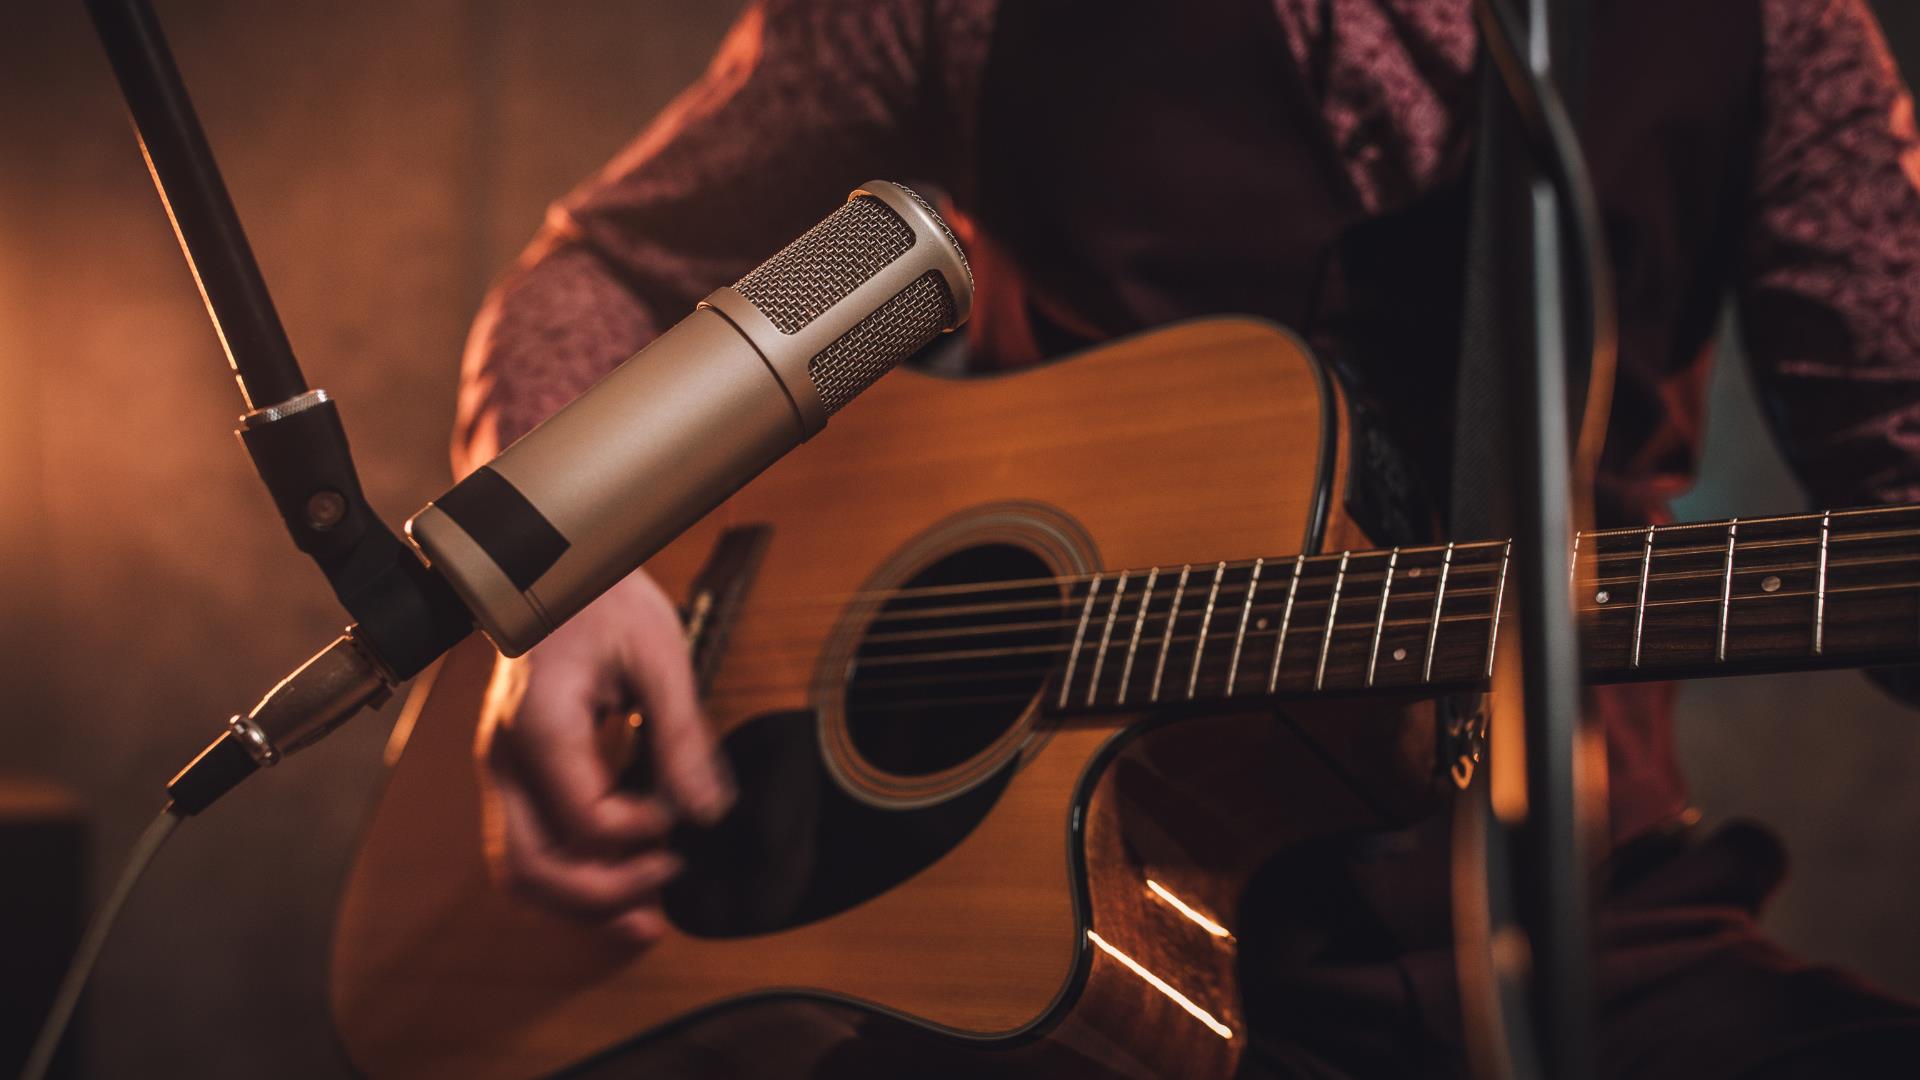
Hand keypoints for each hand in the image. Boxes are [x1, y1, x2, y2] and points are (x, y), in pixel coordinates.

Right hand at [474, 568, 733, 944]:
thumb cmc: (601, 597)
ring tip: (645, 915)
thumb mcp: (658, 653)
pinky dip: (571, 875)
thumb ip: (682, 735)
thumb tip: (708, 811)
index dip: (644, 833)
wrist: (546, 564)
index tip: (685, 816)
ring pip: (521, 871)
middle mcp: (504, 759)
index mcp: (540, 728)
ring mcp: (500, 771)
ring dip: (581, 901)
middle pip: (532, 869)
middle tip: (665, 891)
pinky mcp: (513, 774)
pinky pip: (530, 847)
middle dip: (601, 897)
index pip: (587, 822)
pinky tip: (621, 878)